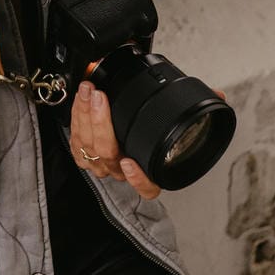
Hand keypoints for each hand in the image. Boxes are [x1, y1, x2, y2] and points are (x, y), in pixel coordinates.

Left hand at [69, 79, 160, 198]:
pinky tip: (80, 103)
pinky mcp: (82, 157)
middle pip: (107, 153)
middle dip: (99, 121)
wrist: (117, 145)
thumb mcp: (156, 128)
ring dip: (84, 113)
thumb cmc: (138, 135)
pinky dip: (76, 119)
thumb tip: (199, 87)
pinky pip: (75, 142)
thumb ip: (170, 118)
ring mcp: (98, 165)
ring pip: (87, 146)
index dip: (137, 178)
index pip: (146, 187)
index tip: (129, 162)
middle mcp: (119, 171)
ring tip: (88, 90)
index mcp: (143, 173)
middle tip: (98, 96)